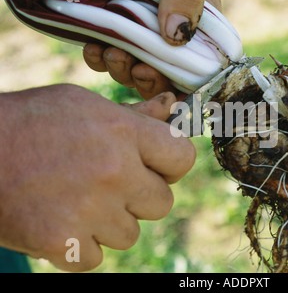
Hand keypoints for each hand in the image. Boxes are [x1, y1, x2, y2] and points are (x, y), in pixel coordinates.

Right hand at [0, 84, 194, 271]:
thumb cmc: (30, 122)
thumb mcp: (84, 105)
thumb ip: (133, 115)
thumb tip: (172, 109)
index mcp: (123, 132)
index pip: (183, 159)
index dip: (170, 165)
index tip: (154, 167)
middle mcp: (115, 172)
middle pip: (162, 203)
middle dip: (139, 197)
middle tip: (107, 184)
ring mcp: (90, 210)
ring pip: (129, 233)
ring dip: (108, 222)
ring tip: (75, 199)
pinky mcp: (63, 243)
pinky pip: (95, 256)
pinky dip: (79, 246)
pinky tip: (58, 220)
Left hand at [83, 0, 221, 99]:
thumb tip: (176, 38)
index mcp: (198, 24)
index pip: (201, 66)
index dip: (186, 83)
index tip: (169, 82)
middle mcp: (170, 34)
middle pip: (166, 77)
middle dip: (152, 80)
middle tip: (140, 70)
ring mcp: (139, 34)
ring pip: (135, 71)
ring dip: (124, 71)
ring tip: (114, 53)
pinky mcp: (111, 31)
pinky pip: (106, 57)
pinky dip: (99, 59)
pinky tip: (95, 47)